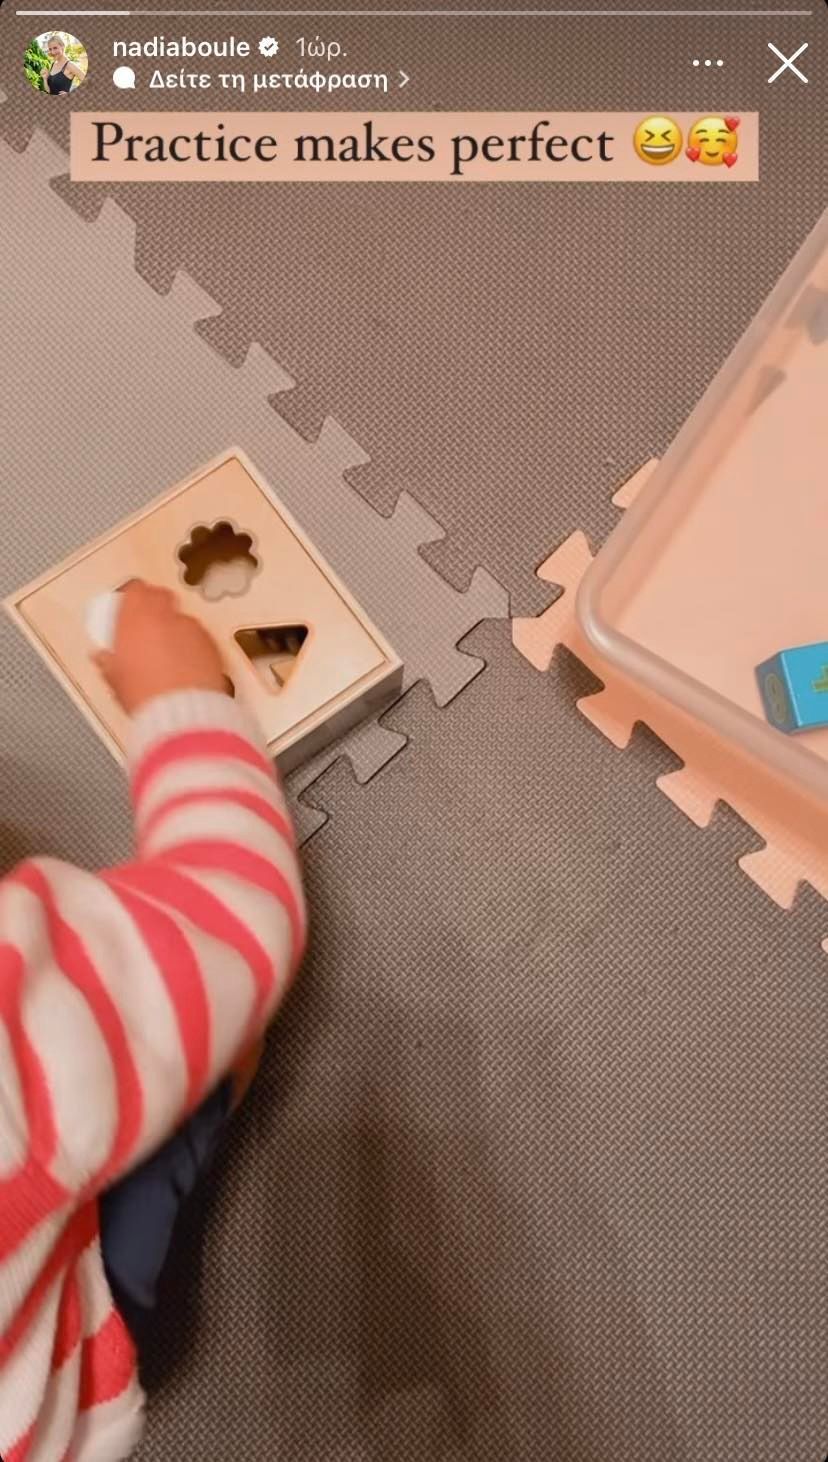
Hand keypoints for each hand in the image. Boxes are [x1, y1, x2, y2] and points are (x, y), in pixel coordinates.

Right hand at [94, 580, 229, 714]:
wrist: (182, 714)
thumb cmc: (145, 695)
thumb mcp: (114, 678)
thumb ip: (108, 660)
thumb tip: (103, 658)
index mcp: (136, 617)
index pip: (135, 589)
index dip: (131, 598)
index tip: (127, 610)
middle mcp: (167, 616)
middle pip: (161, 596)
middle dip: (154, 609)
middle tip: (145, 629)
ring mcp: (193, 629)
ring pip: (182, 619)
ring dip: (175, 630)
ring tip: (167, 657)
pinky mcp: (213, 645)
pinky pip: (200, 638)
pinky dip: (193, 647)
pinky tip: (185, 668)